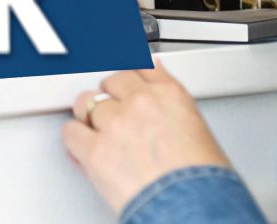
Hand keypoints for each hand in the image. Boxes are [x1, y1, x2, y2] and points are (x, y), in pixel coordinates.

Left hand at [64, 62, 233, 213]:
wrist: (193, 209)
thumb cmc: (205, 183)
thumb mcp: (200, 131)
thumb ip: (172, 100)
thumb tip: (156, 77)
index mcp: (170, 96)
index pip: (141, 67)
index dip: (130, 77)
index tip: (124, 82)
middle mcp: (140, 103)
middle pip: (110, 82)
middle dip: (110, 98)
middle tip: (113, 115)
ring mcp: (115, 124)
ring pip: (86, 103)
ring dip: (89, 117)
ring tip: (97, 133)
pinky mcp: (94, 150)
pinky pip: (71, 132)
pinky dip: (75, 141)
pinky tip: (83, 148)